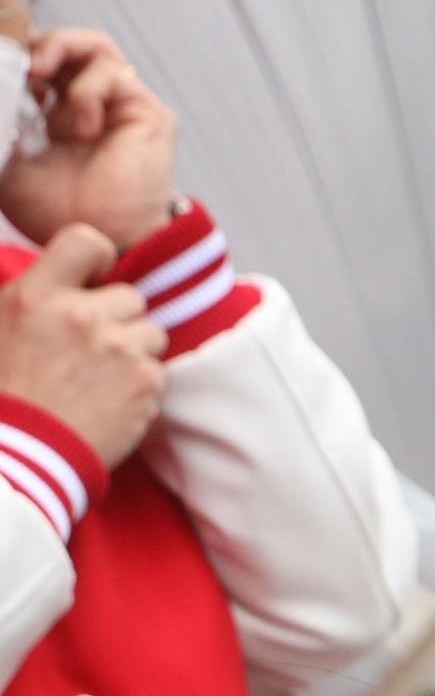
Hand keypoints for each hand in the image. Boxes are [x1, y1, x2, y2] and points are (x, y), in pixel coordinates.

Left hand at [0, 32, 178, 250]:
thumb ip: (2, 128)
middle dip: (38, 44)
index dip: (21, 56)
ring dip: (61, 50)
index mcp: (59, 116)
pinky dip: (87, 91)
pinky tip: (78, 126)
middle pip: (69, 46)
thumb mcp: (6, 163)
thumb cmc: (59, 215)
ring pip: (96, 47)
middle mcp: (93, 107)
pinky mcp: (149, 114)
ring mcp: (122, 108)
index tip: (3, 67)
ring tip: (38, 73)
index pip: (43, 64)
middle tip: (18, 63)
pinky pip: (114, 75)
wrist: (99, 242)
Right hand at [0, 226, 164, 467]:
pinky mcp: (145, 383)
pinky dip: (140, 386)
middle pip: (131, 296)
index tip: (93, 280)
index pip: (85, 241)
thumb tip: (63, 278)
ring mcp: (118, 349)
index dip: (98, 258)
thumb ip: (33, 296)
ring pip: (152, 333)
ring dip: (133, 352)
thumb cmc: (4, 393)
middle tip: (87, 350)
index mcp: (36, 295)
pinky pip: (158, 371)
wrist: (21, 455)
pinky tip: (108, 401)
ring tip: (97, 378)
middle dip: (117, 319)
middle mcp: (80, 316)